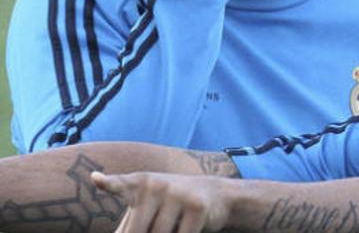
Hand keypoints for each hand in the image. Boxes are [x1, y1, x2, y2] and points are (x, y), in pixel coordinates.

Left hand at [92, 171, 233, 232]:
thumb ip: (127, 227)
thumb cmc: (169, 206)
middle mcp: (156, 185)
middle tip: (157, 225)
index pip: (120, 185)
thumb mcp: (146, 210)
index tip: (96, 179)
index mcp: (138, 184)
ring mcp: (177, 193)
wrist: (214, 194)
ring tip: (175, 224)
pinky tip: (190, 227)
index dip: (108, 184)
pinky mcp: (197, 206)